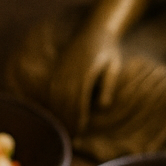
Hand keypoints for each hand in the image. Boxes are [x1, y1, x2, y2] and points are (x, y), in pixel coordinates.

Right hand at [47, 21, 121, 135]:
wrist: (94, 28)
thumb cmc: (108, 50)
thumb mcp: (113, 66)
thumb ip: (108, 85)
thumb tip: (103, 106)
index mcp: (84, 72)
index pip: (78, 101)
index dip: (78, 117)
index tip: (80, 131)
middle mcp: (69, 72)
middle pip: (65, 102)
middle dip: (67, 120)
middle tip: (71, 136)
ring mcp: (61, 70)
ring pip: (56, 97)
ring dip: (59, 114)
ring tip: (64, 128)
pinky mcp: (57, 69)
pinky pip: (52, 90)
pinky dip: (53, 103)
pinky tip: (57, 113)